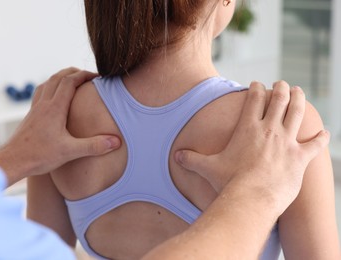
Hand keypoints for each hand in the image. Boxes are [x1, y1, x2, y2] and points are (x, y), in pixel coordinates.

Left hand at [0, 68, 120, 185]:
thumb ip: (94, 146)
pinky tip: (55, 97)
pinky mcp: (31, 116)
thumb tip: (116, 141)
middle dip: (75, 72)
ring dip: (62, 77)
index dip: (85, 75)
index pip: (70, 81)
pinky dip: (50, 87)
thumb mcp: (70, 152)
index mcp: (54, 108)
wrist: (12, 161)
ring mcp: (35, 109)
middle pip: (58, 77)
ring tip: (74, 81)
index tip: (99, 77)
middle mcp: (44, 104)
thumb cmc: (39, 156)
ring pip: (48, 83)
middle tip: (89, 76)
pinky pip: (40, 93)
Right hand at [175, 81, 328, 212]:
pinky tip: (325, 133)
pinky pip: (315, 144)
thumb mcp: (207, 168)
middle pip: (278, 100)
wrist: (251, 198)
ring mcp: (286, 142)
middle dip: (280, 88)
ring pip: (296, 112)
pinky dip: (321, 138)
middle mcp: (269, 130)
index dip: (256, 88)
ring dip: (299, 99)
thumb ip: (191, 160)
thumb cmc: (229, 182)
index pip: (253, 99)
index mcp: (247, 128)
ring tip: (299, 91)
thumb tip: (175, 156)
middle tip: (282, 83)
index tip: (257, 83)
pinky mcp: (300, 158)